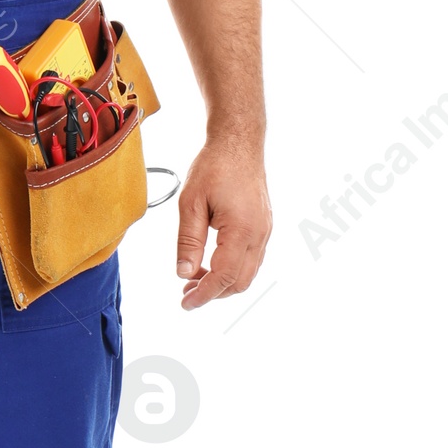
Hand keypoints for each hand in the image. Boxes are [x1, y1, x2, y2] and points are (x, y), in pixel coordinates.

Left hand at [174, 134, 270, 310]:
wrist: (239, 143)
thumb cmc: (215, 167)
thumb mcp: (191, 204)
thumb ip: (188, 241)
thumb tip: (183, 273)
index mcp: (241, 230)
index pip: (223, 276)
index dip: (204, 294)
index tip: (186, 303)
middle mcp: (259, 234)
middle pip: (239, 282)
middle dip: (213, 292)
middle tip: (186, 293)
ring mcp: (264, 231)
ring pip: (247, 273)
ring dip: (222, 282)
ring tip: (194, 279)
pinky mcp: (263, 226)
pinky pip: (250, 259)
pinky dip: (231, 268)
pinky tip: (210, 263)